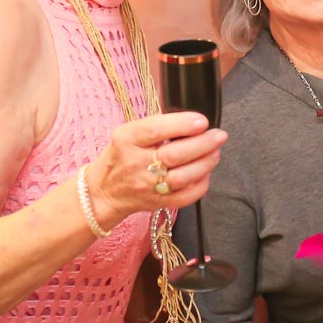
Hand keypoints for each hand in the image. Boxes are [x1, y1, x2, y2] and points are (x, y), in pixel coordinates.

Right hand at [86, 112, 225, 226]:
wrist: (103, 192)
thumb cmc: (121, 156)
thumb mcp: (127, 133)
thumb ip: (155, 125)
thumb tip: (190, 119)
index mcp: (127, 140)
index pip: (155, 130)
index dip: (182, 125)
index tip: (202, 121)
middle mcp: (135, 163)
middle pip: (174, 155)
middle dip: (203, 144)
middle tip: (219, 136)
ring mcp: (146, 186)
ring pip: (183, 177)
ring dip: (205, 163)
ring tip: (216, 151)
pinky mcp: (156, 202)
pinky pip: (184, 197)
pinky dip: (200, 185)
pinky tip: (206, 172)